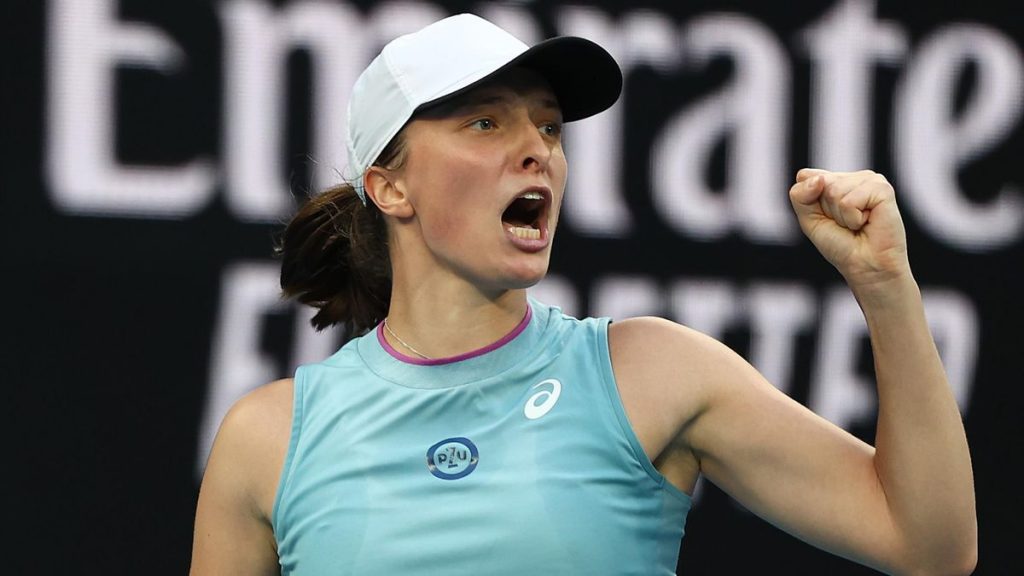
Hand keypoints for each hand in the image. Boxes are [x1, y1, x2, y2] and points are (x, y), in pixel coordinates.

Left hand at [789, 168, 910, 293]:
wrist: (866, 266)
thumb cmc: (840, 244)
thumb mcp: (809, 219)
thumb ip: (801, 195)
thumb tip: (819, 179)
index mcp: (835, 180)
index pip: (805, 177)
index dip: (808, 202)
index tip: (827, 218)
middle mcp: (853, 177)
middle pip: (819, 183)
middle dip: (827, 210)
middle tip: (845, 224)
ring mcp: (870, 180)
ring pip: (834, 190)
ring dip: (841, 216)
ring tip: (857, 224)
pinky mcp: (883, 189)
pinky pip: (850, 201)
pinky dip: (853, 218)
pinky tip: (867, 222)